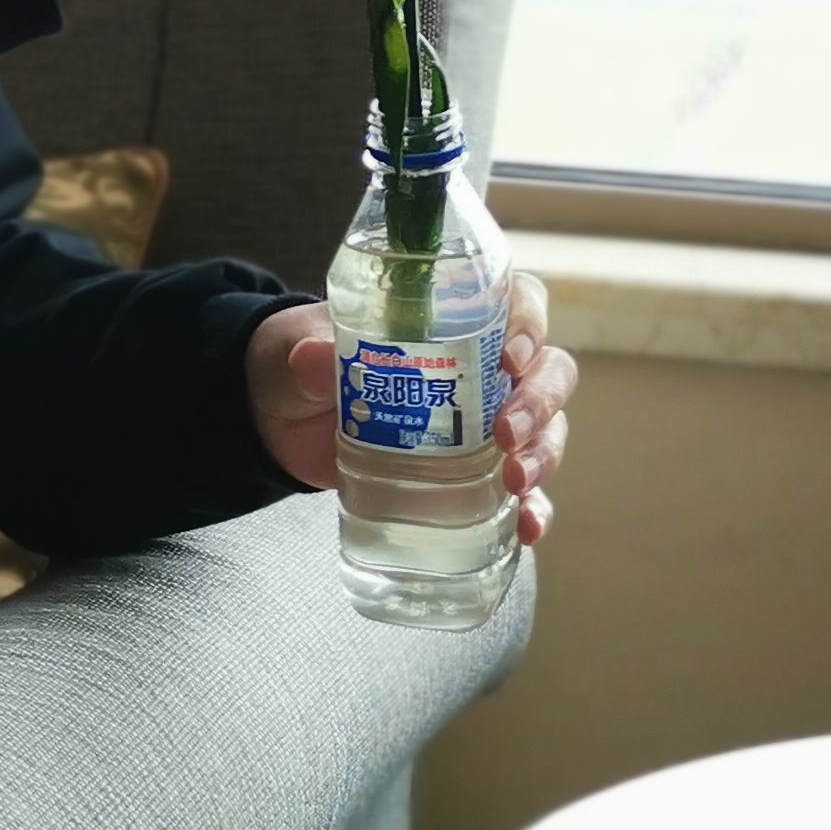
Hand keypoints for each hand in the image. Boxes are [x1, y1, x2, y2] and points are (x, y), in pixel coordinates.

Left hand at [246, 271, 572, 544]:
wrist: (283, 424)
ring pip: (546, 428)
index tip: (509, 357)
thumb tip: (315, 359)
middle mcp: (483, 367)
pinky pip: (524, 490)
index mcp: (454, 318)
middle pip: (547, 370)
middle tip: (508, 432)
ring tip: (516, 482)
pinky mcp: (473, 474)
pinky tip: (529, 527)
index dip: (529, 324)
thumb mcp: (298, 351)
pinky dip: (535, 507)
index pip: (519, 302)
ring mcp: (484, 423)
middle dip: (540, 401)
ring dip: (544, 453)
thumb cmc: (302, 365)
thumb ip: (308, 353)